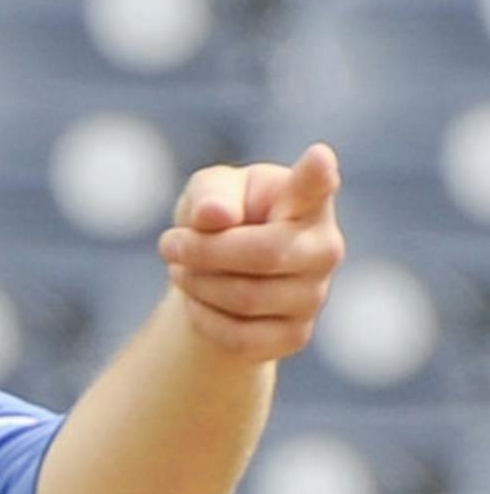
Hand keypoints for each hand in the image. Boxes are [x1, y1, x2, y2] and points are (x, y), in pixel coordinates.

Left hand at [157, 143, 345, 361]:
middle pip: (264, 254)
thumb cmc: (221, 217)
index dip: (319, 174)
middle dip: (203, 250)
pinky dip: (204, 317)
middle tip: (170, 244)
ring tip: (181, 269)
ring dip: (197, 283)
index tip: (319, 157)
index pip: (317, 186)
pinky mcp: (295, 334)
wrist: (218, 274)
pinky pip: (240, 336)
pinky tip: (197, 300)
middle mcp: (323, 247)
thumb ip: (210, 193)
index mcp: (306, 199)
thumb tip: (216, 215)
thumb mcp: (208, 192)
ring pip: (246, 298)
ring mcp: (314, 295)